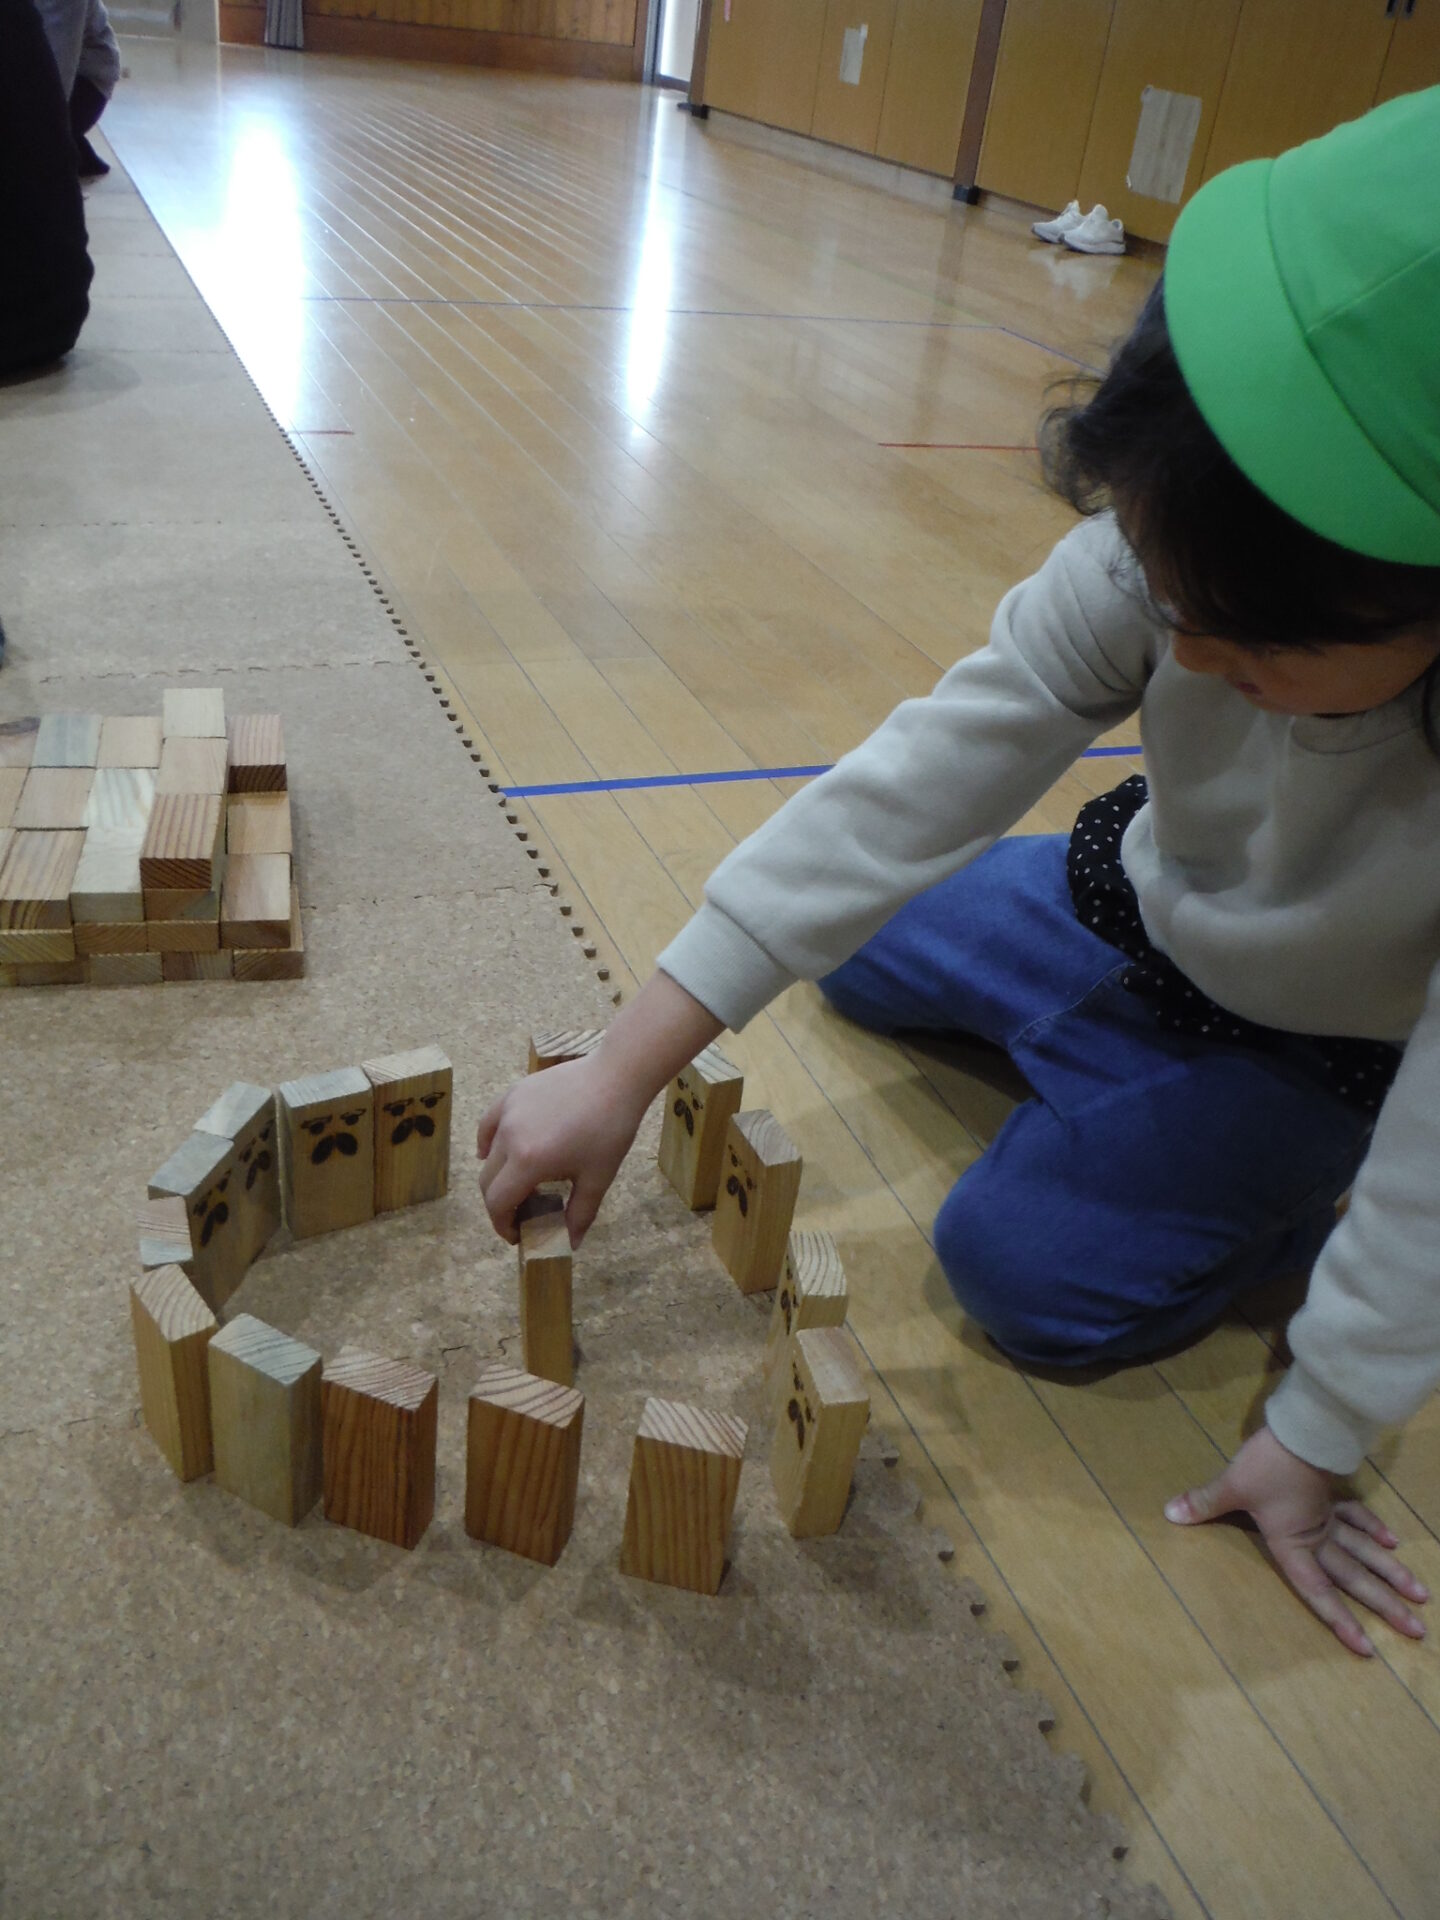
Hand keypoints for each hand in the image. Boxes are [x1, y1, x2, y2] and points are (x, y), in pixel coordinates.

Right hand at [477, 1054, 649, 1247]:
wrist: (615, 1077)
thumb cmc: (610, 1129)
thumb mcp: (598, 1177)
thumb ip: (580, 1214)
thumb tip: (570, 1243)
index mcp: (528, 1161)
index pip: (497, 1202)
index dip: (502, 1224)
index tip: (517, 1234)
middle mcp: (509, 1137)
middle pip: (488, 1181)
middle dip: (499, 1204)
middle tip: (521, 1214)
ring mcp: (507, 1112)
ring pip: (490, 1154)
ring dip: (498, 1176)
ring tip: (519, 1185)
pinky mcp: (512, 1094)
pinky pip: (489, 1124)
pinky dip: (487, 1143)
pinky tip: (493, 1153)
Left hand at [1165, 1425, 1428, 1656]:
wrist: (1302, 1430)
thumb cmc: (1268, 1465)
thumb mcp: (1232, 1486)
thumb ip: (1204, 1503)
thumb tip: (1170, 1514)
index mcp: (1295, 1543)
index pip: (1318, 1590)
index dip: (1340, 1620)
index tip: (1366, 1648)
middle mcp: (1318, 1536)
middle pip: (1355, 1576)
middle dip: (1385, 1605)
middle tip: (1418, 1630)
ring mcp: (1330, 1515)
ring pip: (1366, 1551)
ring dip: (1392, 1572)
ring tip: (1421, 1596)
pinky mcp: (1333, 1493)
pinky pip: (1357, 1515)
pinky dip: (1373, 1528)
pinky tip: (1392, 1541)